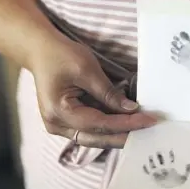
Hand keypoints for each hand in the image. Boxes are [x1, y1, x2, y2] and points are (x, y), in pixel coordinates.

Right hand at [29, 35, 156, 148]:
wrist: (41, 51)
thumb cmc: (61, 55)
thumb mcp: (87, 70)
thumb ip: (109, 93)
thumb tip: (131, 109)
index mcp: (59, 112)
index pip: (100, 124)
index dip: (126, 124)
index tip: (148, 121)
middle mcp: (57, 125)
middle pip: (97, 137)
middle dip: (124, 135)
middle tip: (149, 131)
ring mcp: (60, 126)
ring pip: (95, 137)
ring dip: (118, 134)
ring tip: (141, 130)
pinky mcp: (67, 122)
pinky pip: (91, 130)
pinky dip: (109, 128)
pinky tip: (127, 124)